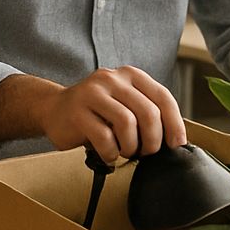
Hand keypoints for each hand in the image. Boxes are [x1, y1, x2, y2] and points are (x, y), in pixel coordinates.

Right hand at [32, 66, 186, 162]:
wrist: (53, 110)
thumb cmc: (97, 114)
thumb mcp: (125, 104)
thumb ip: (147, 112)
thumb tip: (176, 140)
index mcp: (129, 75)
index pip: (163, 97)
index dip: (174, 124)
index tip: (176, 145)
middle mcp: (111, 78)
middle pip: (148, 112)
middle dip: (152, 141)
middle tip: (145, 153)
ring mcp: (92, 92)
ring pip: (127, 123)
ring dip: (131, 147)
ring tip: (125, 152)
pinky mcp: (77, 111)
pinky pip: (104, 138)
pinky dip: (111, 153)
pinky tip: (108, 154)